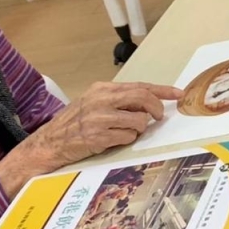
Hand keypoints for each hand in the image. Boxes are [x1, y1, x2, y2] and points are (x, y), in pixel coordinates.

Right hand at [0, 81, 180, 195]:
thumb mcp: (95, 103)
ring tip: (126, 131)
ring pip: (138, 120)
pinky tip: (113, 140)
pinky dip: (127, 139)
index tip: (178, 94)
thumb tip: (149, 104)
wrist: (50, 142)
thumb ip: (119, 101)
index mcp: (102, 89)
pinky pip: (127, 137)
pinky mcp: (98, 136)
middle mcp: (101, 99)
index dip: (162, 90)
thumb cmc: (75, 123)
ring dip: (139, 128)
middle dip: (156, 108)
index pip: (139, 86)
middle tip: (159, 117)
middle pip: (142, 98)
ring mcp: (99, 118)